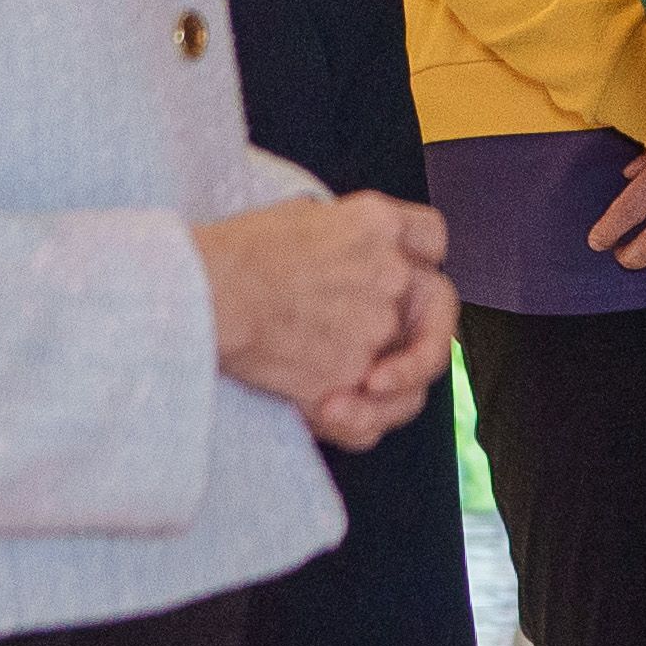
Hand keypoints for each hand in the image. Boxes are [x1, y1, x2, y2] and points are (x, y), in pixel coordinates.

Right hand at [197, 191, 451, 435]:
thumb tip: (340, 260)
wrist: (205, 292)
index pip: (431, 238)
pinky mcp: (353, 376)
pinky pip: (370, 420)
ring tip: (348, 401)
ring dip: (386, 396)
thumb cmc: (231, 255)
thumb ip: (340, 241)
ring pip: (411, 374)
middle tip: (398, 355)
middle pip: (440, 304)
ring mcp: (377, 326)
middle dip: (426, 333)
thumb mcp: (299, 218)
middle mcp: (390, 273)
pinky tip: (328, 416)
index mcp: (376, 224)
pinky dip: (354, 427)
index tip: (405, 276)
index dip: (420, 260)